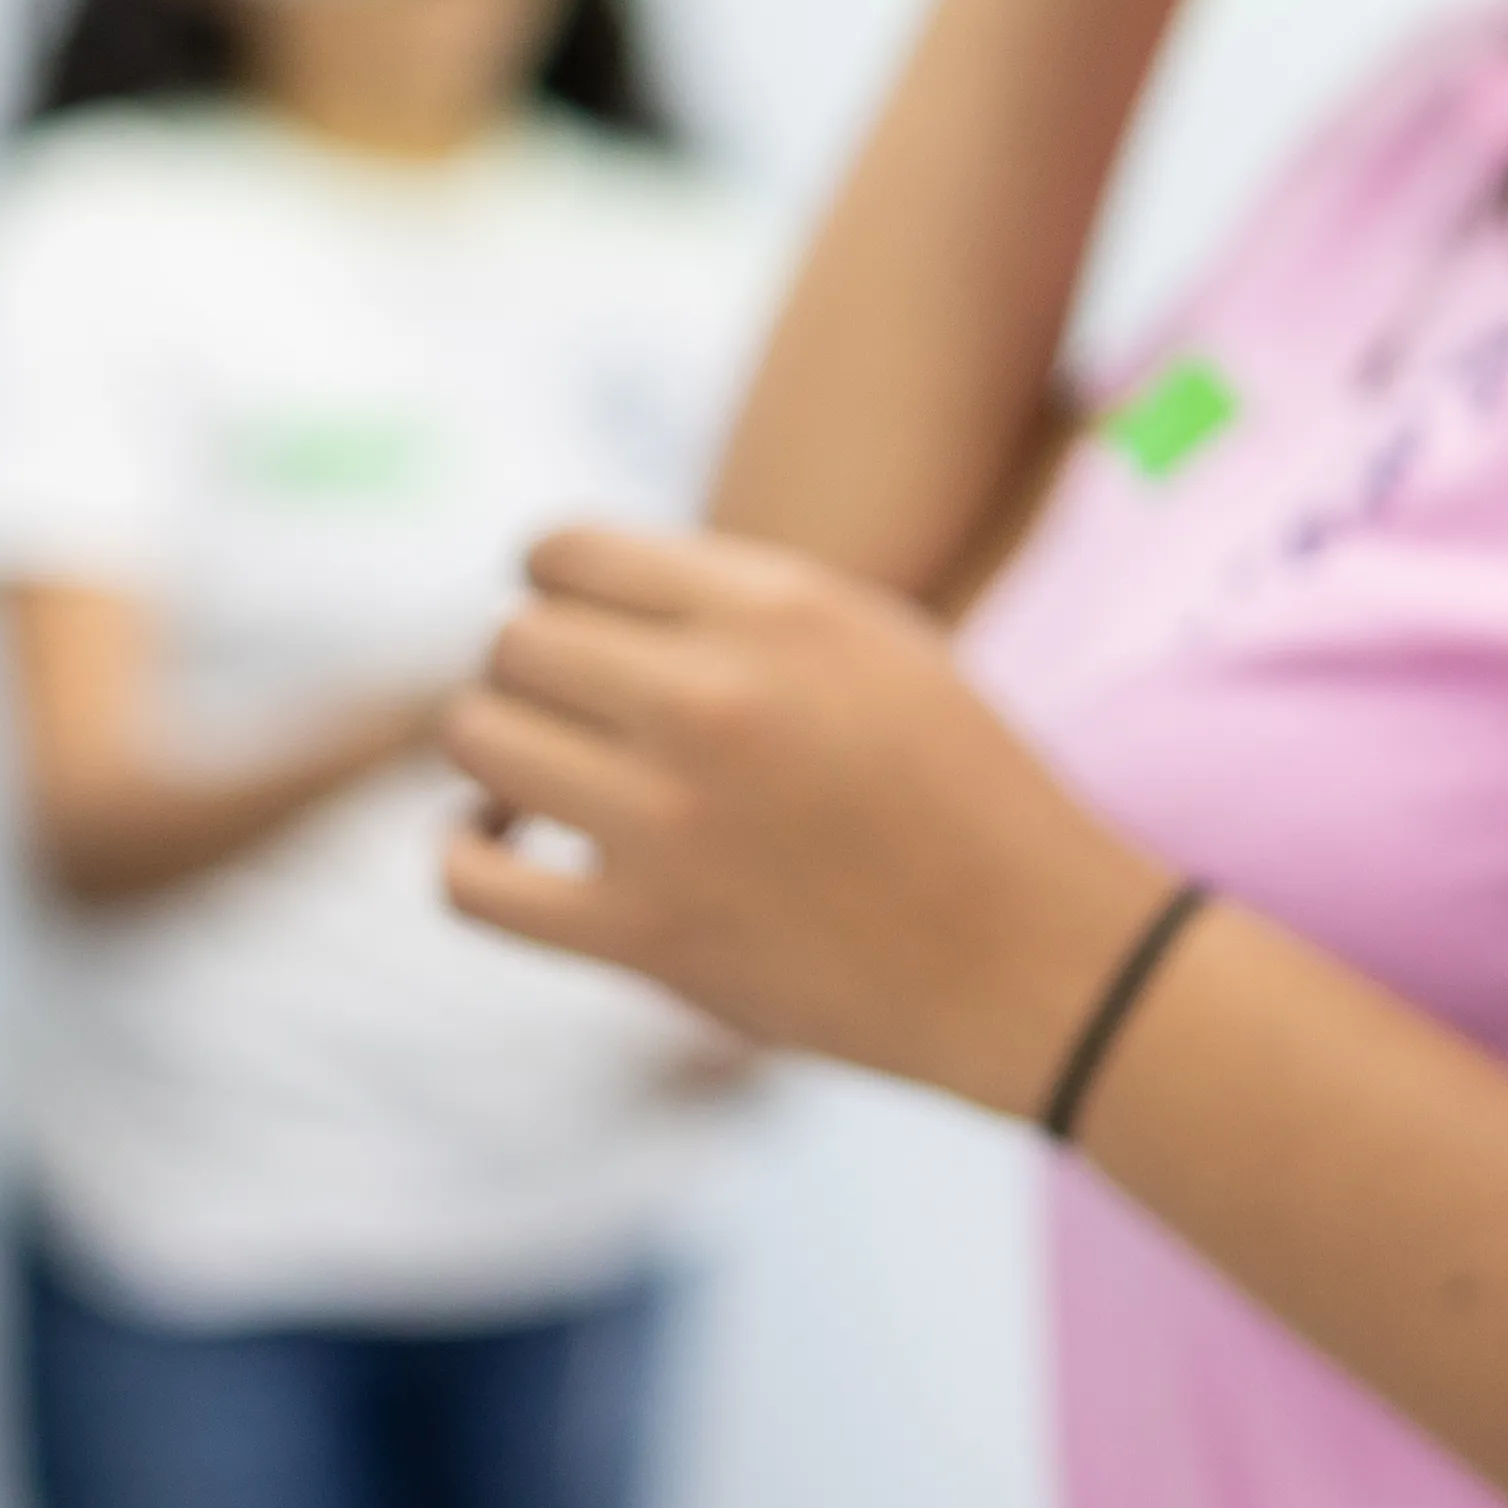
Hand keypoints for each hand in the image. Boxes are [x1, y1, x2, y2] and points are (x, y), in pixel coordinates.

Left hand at [439, 526, 1164, 1115]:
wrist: (1039, 957)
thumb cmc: (965, 790)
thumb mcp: (878, 642)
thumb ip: (737, 604)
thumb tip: (574, 594)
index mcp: (779, 607)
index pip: (561, 550)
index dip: (554, 588)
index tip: (586, 633)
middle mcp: (714, 698)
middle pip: (512, 641)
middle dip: (534, 674)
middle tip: (585, 720)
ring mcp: (670, 821)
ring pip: (474, 738)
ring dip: (499, 756)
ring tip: (547, 782)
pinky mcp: (645, 936)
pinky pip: (469, 879)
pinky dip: (467, 856)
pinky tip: (504, 848)